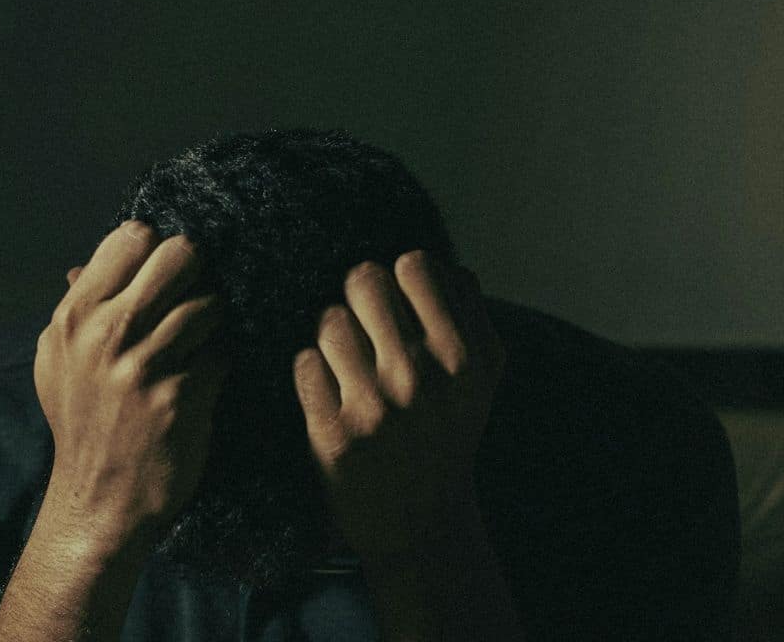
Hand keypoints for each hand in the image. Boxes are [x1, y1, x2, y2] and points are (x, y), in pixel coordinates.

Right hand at [34, 220, 230, 547]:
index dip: (155, 250)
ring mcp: (144, 366)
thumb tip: (83, 265)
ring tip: (196, 346)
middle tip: (190, 300)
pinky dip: (218, 365)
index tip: (160, 276)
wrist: (99, 501)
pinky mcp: (182, 397)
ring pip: (209, 305)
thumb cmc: (82, 425)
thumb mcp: (58, 363)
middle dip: (195, 274)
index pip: (131, 237)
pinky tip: (202, 382)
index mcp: (73, 318)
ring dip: (211, 325)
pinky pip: (222, 353)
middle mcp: (106, 335)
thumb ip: (77, 310)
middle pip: (180, 255)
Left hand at [291, 250, 505, 564]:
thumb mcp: (479, 374)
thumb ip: (464, 310)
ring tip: (349, 365)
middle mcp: (424, 377)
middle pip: (364, 279)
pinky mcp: (334, 434)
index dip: (399, 279)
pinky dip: (312, 372)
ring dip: (333, 337)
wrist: (422, 523)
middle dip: (359, 297)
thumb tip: (432, 261)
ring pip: (329, 319)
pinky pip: (304, 362)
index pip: (414, 265)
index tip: (399, 307)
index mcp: (467, 356)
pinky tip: (331, 393)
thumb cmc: (447, 432)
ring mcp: (377, 406)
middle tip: (365, 327)